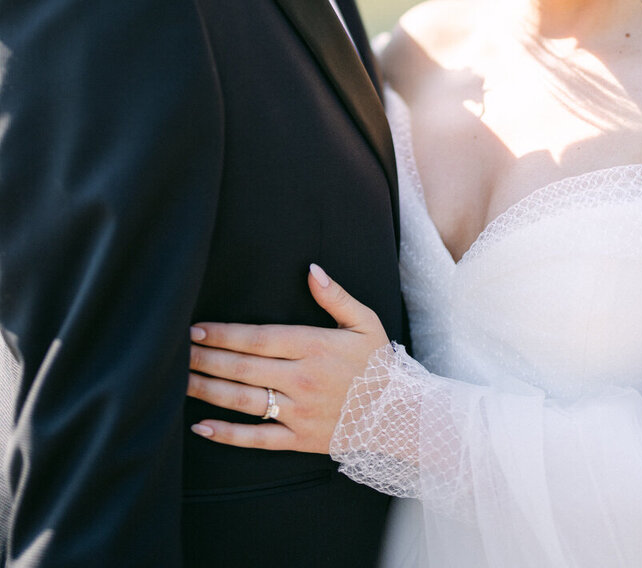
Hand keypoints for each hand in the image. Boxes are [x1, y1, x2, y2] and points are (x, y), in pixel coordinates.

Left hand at [187, 264, 388, 453]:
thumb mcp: (365, 322)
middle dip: (205, 359)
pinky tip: (201, 426)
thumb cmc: (379, 364)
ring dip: (207, 391)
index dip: (224, 334)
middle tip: (175, 352)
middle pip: (243, 368)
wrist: (399, 415)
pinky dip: (227, 435)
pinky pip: (257, 439)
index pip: (258, 338)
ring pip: (243, 402)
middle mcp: (302, 379)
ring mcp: (298, 412)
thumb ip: (336, 296)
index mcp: (314, 347)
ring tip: (178, 381)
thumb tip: (311, 269)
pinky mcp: (299, 440)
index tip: (195, 328)